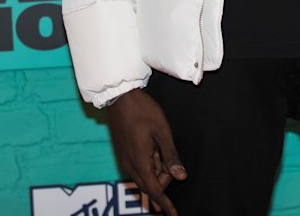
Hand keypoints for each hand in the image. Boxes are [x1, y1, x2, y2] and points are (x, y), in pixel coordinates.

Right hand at [106, 88, 186, 214]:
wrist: (119, 96)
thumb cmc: (142, 110)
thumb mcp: (162, 131)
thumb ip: (171, 156)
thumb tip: (180, 176)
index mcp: (140, 162)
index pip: (155, 190)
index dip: (165, 204)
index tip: (173, 214)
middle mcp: (129, 165)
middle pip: (149, 185)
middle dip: (163, 180)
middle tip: (170, 161)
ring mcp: (124, 159)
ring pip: (143, 176)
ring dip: (155, 170)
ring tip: (160, 149)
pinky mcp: (122, 153)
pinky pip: (137, 167)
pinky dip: (148, 163)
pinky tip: (153, 147)